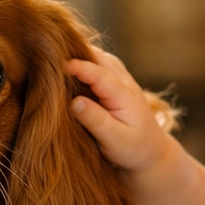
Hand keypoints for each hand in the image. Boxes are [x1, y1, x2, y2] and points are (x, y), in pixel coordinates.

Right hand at [67, 49, 173, 172]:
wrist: (151, 152)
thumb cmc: (133, 150)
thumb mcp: (115, 141)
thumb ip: (96, 121)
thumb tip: (74, 102)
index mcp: (125, 96)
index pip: (101, 75)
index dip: (81, 67)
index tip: (60, 65)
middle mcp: (125, 83)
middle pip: (100, 58)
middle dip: (78, 52)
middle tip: (52, 54)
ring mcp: (122, 81)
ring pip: (100, 57)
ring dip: (81, 54)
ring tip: (58, 57)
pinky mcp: (116, 84)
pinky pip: (100, 65)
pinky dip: (86, 61)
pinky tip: (70, 67)